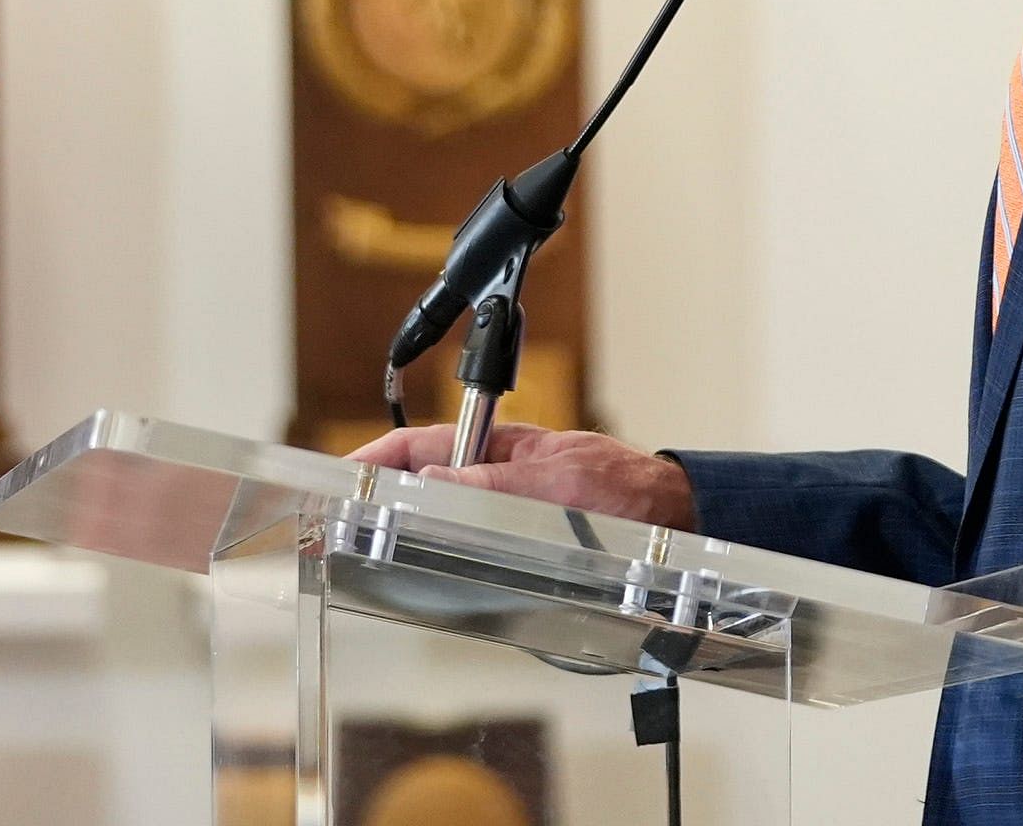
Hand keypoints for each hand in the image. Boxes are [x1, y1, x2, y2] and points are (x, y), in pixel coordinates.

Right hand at [347, 423, 697, 530]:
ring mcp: (512, 508)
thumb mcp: (556, 484)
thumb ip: (493, 485)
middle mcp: (502, 475)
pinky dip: (445, 554)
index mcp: (504, 447)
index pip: (423, 446)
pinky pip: (472, 542)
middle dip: (383, 497)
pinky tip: (434, 576)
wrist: (679, 520)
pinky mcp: (525, 539)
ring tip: (374, 552)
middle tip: (344, 524)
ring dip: (411, 530)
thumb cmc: (630, 493)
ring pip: (445, 517)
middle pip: (425, 483)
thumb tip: (429, 485)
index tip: (343, 475)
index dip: (378, 458)